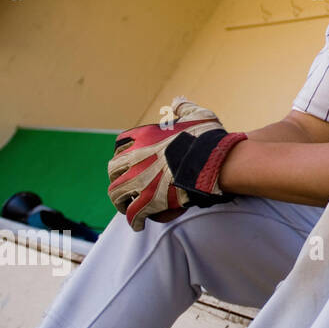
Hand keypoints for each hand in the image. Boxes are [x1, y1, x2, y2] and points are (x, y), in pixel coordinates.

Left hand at [107, 97, 247, 230]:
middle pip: (114, 170)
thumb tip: (177, 102)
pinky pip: (133, 214)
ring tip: (127, 207)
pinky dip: (134, 221)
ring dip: (120, 201)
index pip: (121, 143)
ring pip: (116, 194)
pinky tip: (138, 225)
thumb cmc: (209, 139)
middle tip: (127, 185)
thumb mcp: (198, 115)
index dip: (123, 152)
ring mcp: (139, 180)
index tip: (128, 159)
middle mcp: (135, 158)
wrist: (214, 162)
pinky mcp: (148, 201)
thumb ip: (184, 108)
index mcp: (144, 137)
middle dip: (118, 178)